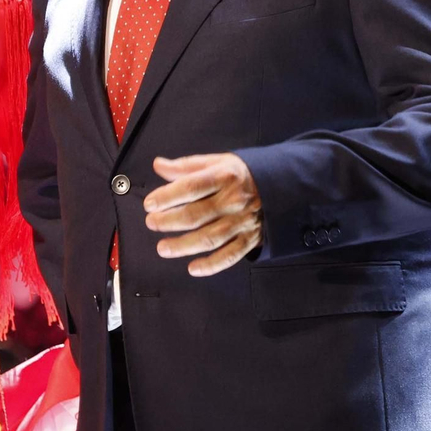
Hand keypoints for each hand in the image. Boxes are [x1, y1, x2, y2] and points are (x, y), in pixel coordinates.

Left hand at [143, 153, 261, 276]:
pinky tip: (193, 268)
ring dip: (183, 246)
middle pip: (196, 215)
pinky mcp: (250, 239)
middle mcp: (234, 200)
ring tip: (163, 248)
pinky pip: (230, 255)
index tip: (150, 204)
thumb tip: (158, 165)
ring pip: (209, 238)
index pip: (191, 187)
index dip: (167, 197)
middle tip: (151, 224)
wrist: (281, 184)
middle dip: (169, 221)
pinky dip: (211, 265)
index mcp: (224, 176)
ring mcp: (243, 222)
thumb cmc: (242, 174)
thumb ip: (186, 166)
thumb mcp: (217, 161)